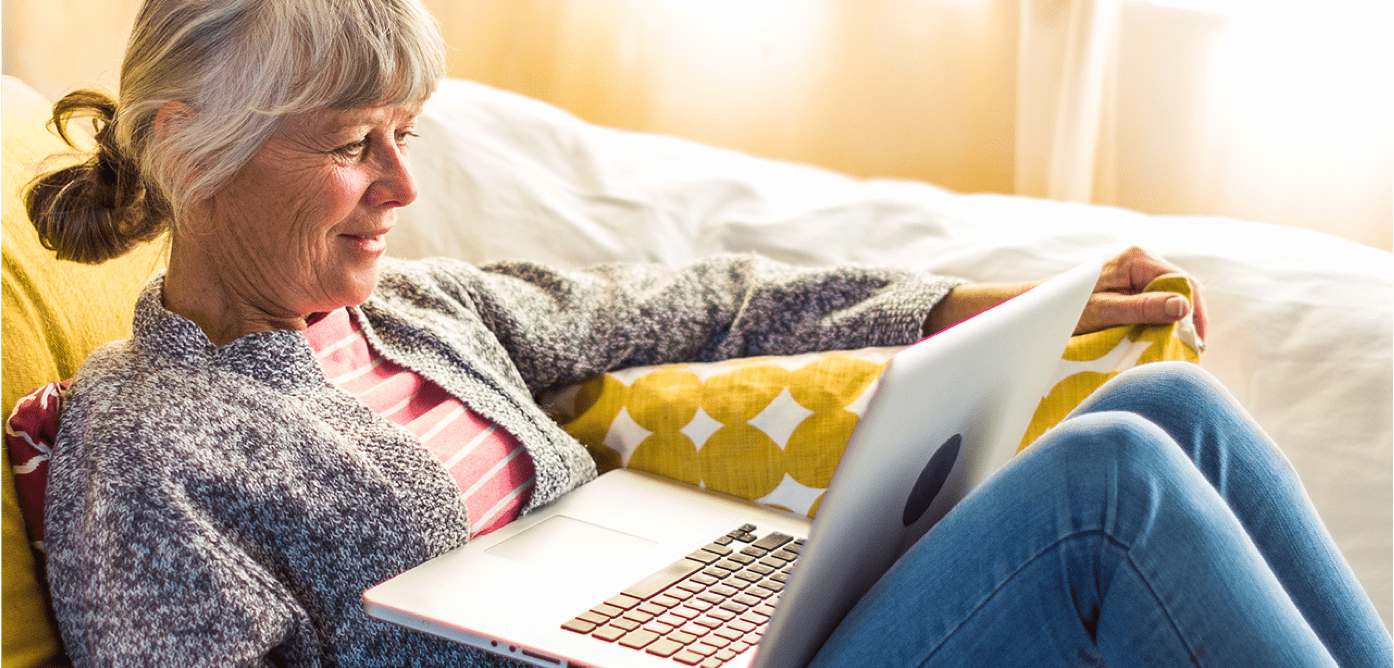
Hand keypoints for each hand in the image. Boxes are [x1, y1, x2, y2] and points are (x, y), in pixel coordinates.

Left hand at [1077, 246, 1206, 339]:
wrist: (1048, 308)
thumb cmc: (1071, 309)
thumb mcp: (1107, 312)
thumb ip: (1143, 308)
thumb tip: (1183, 306)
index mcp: (1138, 259)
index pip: (1183, 282)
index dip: (1194, 312)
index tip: (1196, 340)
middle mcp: (1143, 259)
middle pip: (1183, 287)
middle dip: (1189, 317)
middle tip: (1193, 348)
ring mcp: (1140, 271)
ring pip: (1174, 295)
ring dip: (1179, 320)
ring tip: (1182, 346)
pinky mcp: (1136, 284)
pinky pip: (1161, 300)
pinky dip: (1166, 319)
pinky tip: (1167, 336)